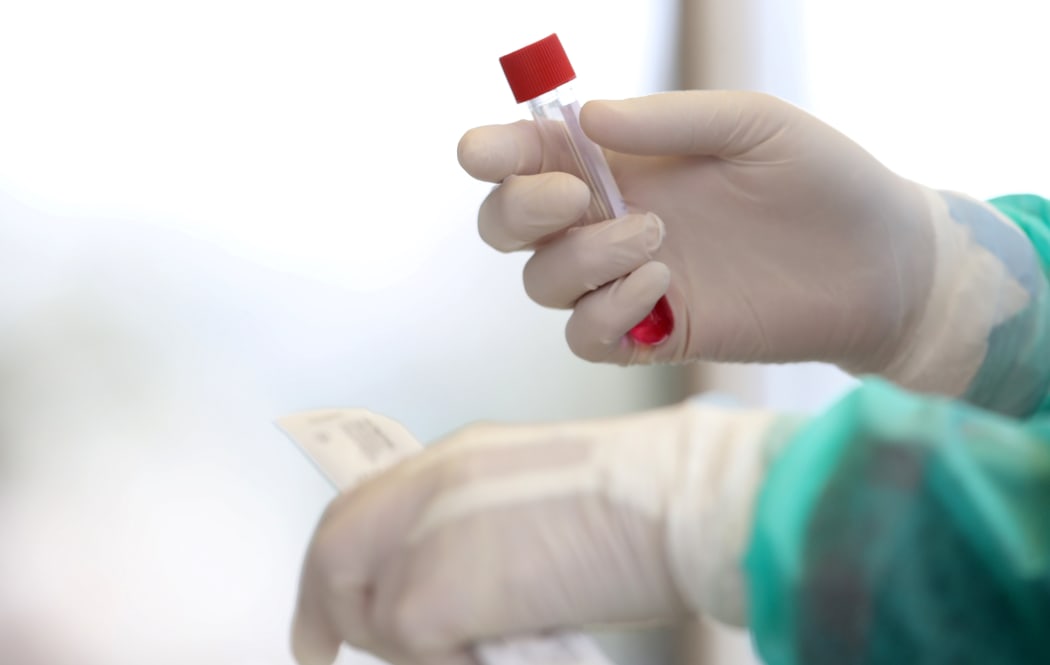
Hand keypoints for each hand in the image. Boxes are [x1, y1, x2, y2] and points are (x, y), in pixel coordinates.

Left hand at [291, 400, 800, 664]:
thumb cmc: (643, 506)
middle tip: (318, 651)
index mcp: (459, 460)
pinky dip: (445, 661)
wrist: (671, 502)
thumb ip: (487, 534)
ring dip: (410, 645)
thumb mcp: (543, 505)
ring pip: (371, 612)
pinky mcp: (428, 594)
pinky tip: (495, 650)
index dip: (337, 560)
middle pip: (335, 546)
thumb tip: (472, 591)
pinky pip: (410, 648)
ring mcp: (422, 535)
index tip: (326, 608)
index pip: (367, 508)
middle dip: (324, 607)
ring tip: (470, 647)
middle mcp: (428, 486)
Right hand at [458, 91, 934, 370]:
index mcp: (624, 164)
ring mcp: (631, 281)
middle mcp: (611, 221)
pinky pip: (587, 336)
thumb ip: (670, 121)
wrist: (881, 264)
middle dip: (519, 210)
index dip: (493, 154)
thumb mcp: (753, 125)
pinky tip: (662, 286)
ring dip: (579, 259)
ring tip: (656, 238)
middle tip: (576, 195)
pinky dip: (605, 313)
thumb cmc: (822, 180)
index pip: (529, 158)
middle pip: (508, 226)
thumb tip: (584, 118)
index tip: (488, 152)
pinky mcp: (658, 333)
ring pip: (542, 283)